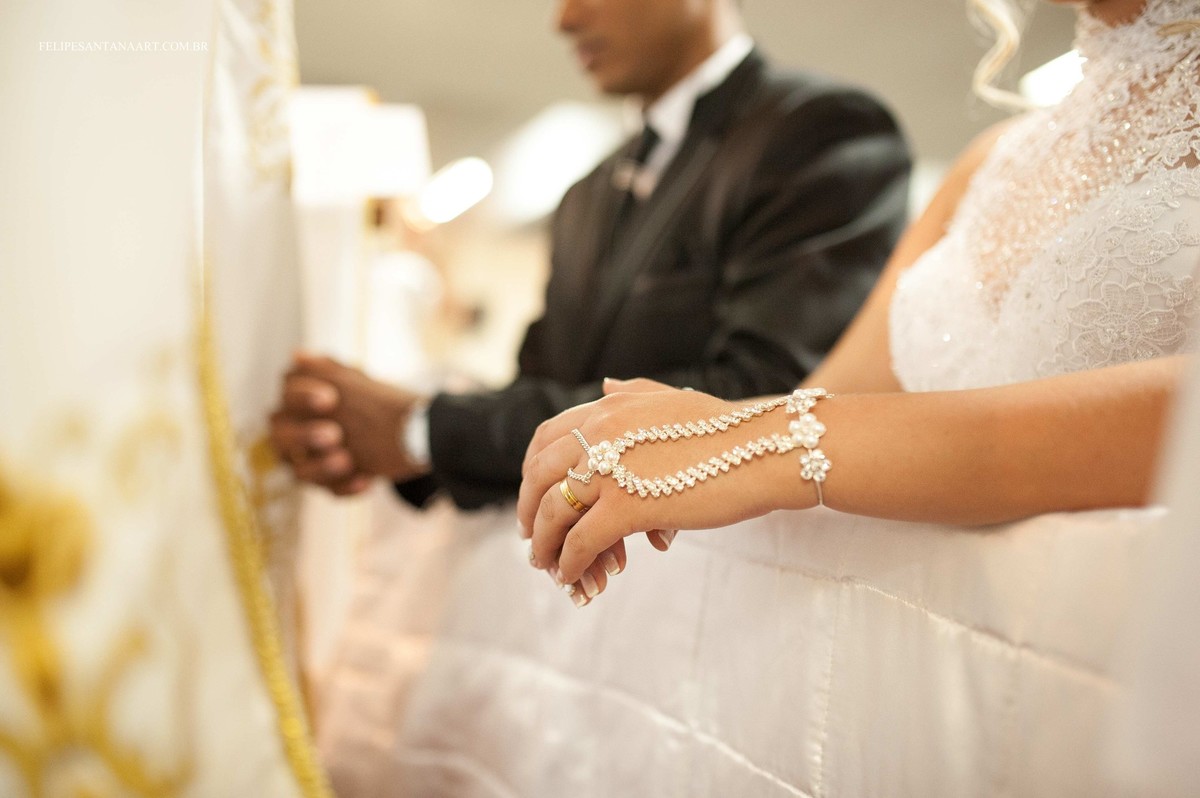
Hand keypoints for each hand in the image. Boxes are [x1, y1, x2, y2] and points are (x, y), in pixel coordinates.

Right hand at [269, 352, 430, 493]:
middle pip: (282, 437)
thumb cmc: (368, 399)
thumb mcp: (353, 382)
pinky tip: (367, 480)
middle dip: (306, 435)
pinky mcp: (327, 483)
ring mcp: (306, 461)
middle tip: (334, 433)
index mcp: (295, 402)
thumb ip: (326, 370)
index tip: (330, 397)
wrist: (403, 429)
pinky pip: (330, 490)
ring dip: (322, 467)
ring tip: (347, 460)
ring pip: (300, 471)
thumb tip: (298, 355)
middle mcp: (291, 434)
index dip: (303, 397)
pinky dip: (347, 486)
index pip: (287, 396)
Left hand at [518, 379, 812, 605]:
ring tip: (547, 565)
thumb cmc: (729, 430)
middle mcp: (601, 431)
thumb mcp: (672, 400)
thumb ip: (633, 392)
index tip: (535, 493)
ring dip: (544, 544)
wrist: (767, 450)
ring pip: (553, 511)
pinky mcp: (627, 506)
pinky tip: (574, 576)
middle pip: (539, 475)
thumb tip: (604, 385)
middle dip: (529, 509)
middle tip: (531, 536)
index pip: (546, 437)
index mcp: (610, 406)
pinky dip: (570, 561)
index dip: (532, 470)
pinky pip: (580, 541)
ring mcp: (611, 468)